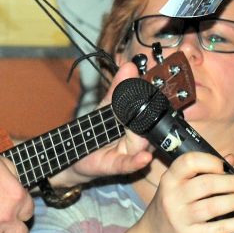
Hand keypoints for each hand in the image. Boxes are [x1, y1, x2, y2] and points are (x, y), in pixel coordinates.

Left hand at [55, 60, 154, 187]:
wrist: (73, 152)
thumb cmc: (95, 130)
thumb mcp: (106, 106)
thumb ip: (118, 88)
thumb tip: (129, 66)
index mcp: (140, 125)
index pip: (153, 113)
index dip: (157, 104)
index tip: (160, 94)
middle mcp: (140, 140)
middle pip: (150, 130)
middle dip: (145, 120)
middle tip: (135, 112)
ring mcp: (129, 154)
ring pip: (141, 145)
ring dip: (139, 139)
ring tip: (132, 130)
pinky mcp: (117, 165)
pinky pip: (129, 164)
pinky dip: (137, 162)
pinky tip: (145, 158)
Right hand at [136, 151, 233, 232]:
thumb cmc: (173, 206)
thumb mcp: (180, 186)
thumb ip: (204, 171)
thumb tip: (231, 158)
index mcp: (169, 179)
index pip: (189, 162)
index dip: (211, 161)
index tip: (226, 167)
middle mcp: (171, 197)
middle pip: (207, 184)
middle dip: (233, 183)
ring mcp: (180, 218)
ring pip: (214, 206)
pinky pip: (219, 229)